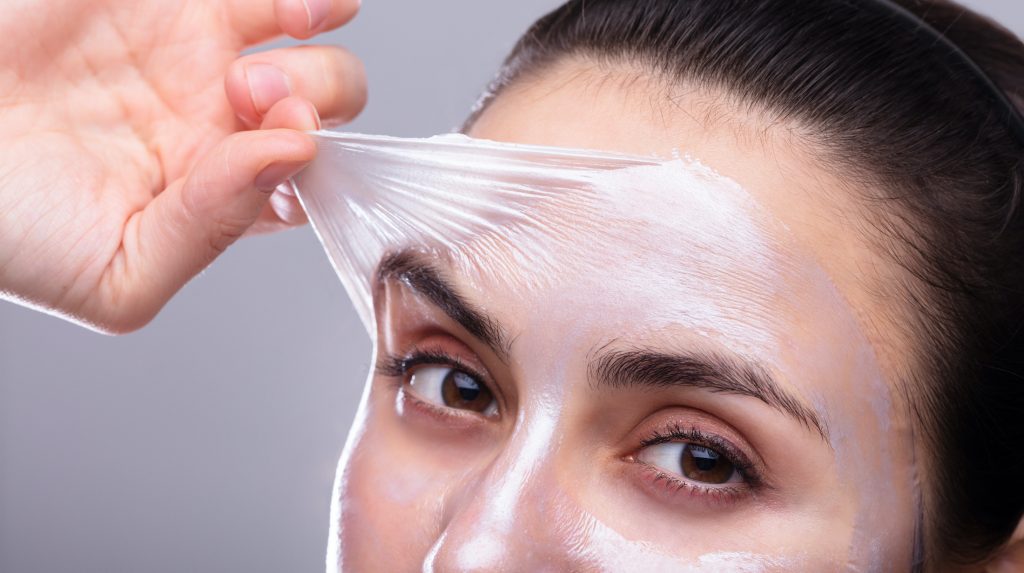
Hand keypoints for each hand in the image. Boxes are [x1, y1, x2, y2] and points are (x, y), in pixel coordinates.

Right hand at [0, 0, 365, 331]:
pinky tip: (306, 9)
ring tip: (248, 74)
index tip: (283, 159)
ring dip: (314, 51)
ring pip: (309, 45)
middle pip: (324, 108)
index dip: (318, 172)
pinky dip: (304, 1)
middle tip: (249, 103)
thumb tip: (288, 159)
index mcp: (216, 195)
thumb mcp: (117, 276)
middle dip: (316, 104)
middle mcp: (220, 127)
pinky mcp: (171, 2)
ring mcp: (199, 59)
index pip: (309, 182)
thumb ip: (209, 232)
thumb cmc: (11, 226)